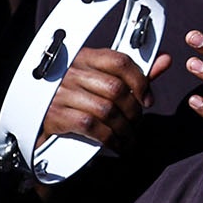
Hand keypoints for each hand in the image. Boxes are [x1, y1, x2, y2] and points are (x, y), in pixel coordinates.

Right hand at [39, 48, 171, 153]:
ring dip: (124, 129)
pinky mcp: (55, 116)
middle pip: (116, 88)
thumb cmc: (75, 101)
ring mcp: (61, 94)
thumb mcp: (101, 82)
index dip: (140, 81)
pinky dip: (111, 139)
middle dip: (133, 111)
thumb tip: (165, 60)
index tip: (147, 99)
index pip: (119, 60)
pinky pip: (92, 127)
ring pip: (107, 110)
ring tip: (129, 138)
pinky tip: (117, 145)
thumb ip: (134, 74)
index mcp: (83, 57)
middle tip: (136, 123)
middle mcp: (70, 72)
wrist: (37, 125)